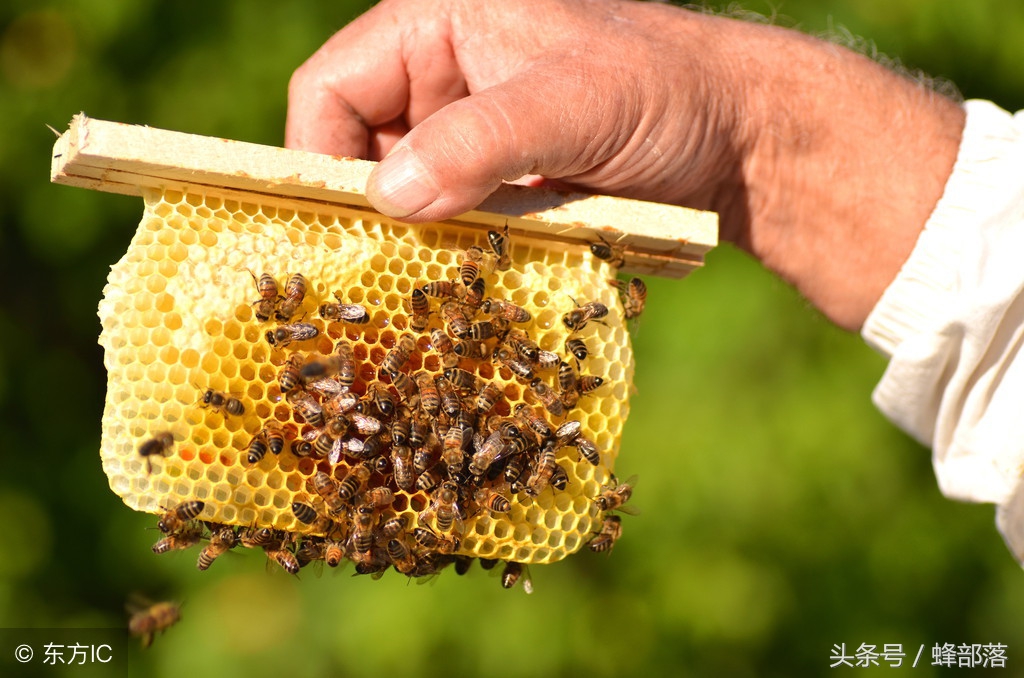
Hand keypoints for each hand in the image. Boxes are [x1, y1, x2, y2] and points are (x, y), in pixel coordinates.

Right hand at [286, 0, 964, 329]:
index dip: (316, 159)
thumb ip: (480, 140)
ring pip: (403, 193)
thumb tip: (386, 195)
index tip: (332, 234)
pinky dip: (450, 249)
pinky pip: (448, 217)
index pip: (331, 90)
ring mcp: (471, 132)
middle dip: (366, 212)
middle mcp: (441, 75)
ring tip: (428, 284)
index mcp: (437, 24)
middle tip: (380, 277)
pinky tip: (466, 279)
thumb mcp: (573, 105)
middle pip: (358, 150)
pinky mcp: (499, 178)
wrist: (740, 138)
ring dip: (412, 239)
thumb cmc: (664, 94)